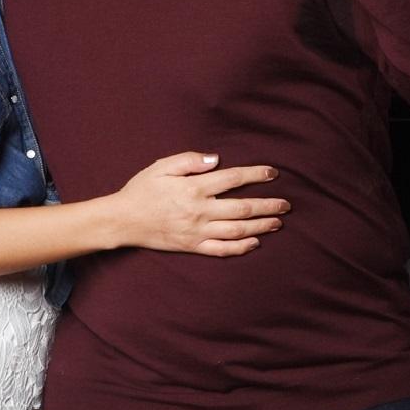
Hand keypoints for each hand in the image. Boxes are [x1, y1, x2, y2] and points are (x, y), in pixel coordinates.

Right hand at [113, 152, 289, 256]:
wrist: (122, 220)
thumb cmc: (141, 190)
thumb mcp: (161, 167)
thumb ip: (189, 161)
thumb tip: (216, 159)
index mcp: (193, 188)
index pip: (232, 179)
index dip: (256, 174)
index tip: (273, 173)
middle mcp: (199, 211)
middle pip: (242, 208)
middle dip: (268, 205)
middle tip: (286, 204)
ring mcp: (197, 231)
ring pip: (237, 230)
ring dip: (261, 226)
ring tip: (278, 222)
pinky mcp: (192, 246)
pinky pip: (221, 250)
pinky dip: (241, 247)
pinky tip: (255, 242)